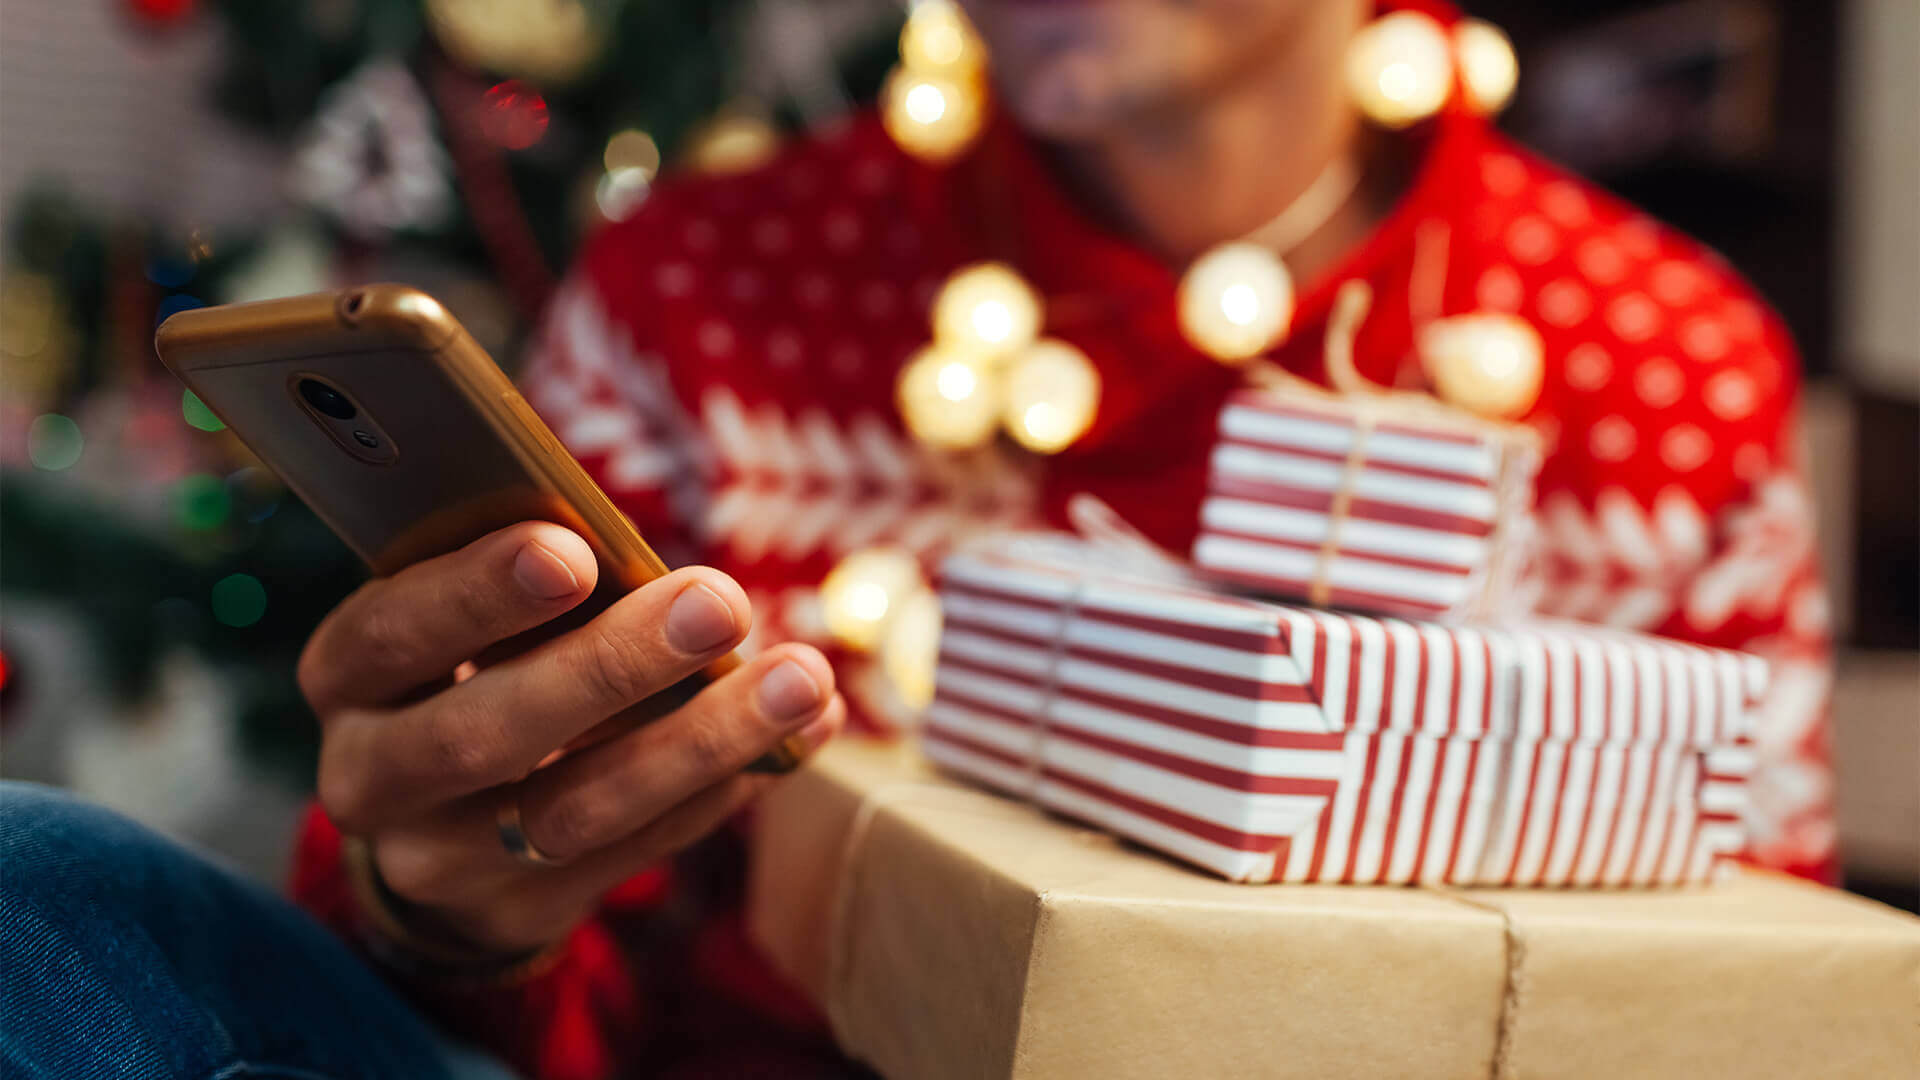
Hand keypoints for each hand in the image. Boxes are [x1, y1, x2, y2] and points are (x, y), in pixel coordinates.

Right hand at [298, 522, 842, 954]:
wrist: (443, 821)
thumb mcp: (470, 613)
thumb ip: (534, 579)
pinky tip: (799, 735)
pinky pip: (635, 850)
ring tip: (801, 680)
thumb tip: (646, 552)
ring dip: (700, 740)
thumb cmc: (478, 663)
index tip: (572, 550)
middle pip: (486, 734)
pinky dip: (723, 787)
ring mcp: (442, 860)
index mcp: (348, 673)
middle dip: (611, 664)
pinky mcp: (523, 910)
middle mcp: (373, 775)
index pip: (391, 632)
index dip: (476, 593)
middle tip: (719, 601)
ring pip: (574, 811)